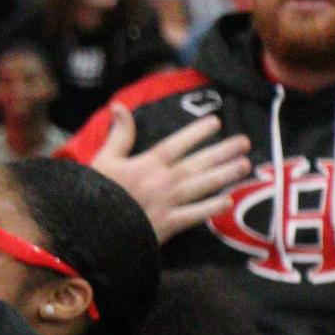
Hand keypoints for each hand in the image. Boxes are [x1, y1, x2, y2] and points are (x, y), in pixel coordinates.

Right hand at [87, 105, 251, 242]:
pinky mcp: (166, 226)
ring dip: (224, 175)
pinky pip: (193, 216)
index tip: (216, 122)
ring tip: (244, 165)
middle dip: (222, 151)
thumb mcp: (103, 160)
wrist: (89, 229)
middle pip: (197, 163)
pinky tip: (227, 201)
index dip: (197, 132)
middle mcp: (161, 181)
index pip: (177, 144)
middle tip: (245, 142)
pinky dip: (210, 209)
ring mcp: (166, 204)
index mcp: (146, 164)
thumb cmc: (94, 193)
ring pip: (201, 186)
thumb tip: (118, 106)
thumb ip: (118, 135)